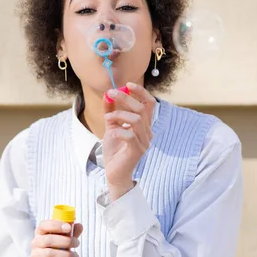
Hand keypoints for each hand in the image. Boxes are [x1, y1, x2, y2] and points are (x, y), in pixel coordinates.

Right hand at [30, 220, 82, 256]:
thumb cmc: (55, 248)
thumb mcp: (63, 239)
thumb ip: (71, 232)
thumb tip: (79, 226)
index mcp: (41, 232)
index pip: (44, 225)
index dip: (56, 225)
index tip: (69, 228)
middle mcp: (35, 243)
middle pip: (48, 240)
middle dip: (66, 241)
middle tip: (77, 243)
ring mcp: (35, 256)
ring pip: (49, 254)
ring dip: (66, 255)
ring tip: (75, 256)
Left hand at [103, 82, 154, 200]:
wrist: (114, 172)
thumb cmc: (115, 150)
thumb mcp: (111, 127)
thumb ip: (111, 111)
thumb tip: (108, 95)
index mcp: (144, 125)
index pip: (149, 104)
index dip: (141, 92)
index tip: (128, 84)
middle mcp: (148, 132)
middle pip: (141, 108)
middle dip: (125, 98)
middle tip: (111, 93)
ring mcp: (144, 142)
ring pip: (136, 120)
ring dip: (119, 115)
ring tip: (107, 118)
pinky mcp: (137, 151)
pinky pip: (129, 135)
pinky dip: (118, 131)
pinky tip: (110, 134)